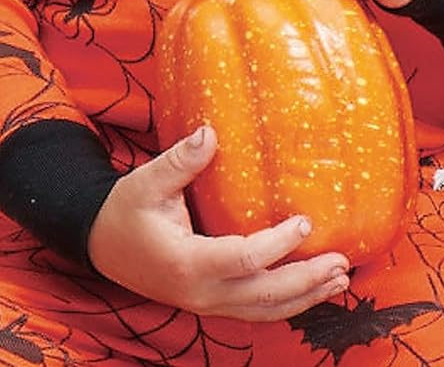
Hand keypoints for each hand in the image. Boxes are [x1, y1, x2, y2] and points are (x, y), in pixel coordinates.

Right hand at [87, 126, 349, 318]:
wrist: (102, 245)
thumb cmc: (127, 210)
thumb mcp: (146, 182)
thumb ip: (180, 161)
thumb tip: (210, 133)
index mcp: (185, 263)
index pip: (241, 260)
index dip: (277, 245)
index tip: (305, 221)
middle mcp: (199, 292)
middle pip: (261, 296)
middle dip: (304, 281)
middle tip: (341, 262)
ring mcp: (206, 302)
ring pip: (262, 310)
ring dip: (304, 297)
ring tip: (340, 280)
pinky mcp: (212, 301)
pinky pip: (254, 309)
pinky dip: (286, 302)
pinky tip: (312, 289)